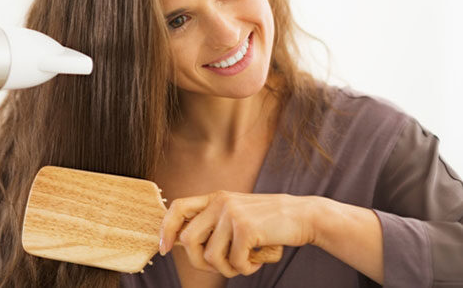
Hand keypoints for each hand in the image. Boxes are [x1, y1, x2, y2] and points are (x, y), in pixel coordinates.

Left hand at [159, 190, 318, 276]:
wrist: (303, 216)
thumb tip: (181, 243)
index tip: (164, 248)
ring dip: (229, 268)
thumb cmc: (268, 223)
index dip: (166, 229)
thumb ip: (213, 225)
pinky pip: (235, 262)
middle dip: (200, 262)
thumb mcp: (236, 216)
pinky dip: (247, 268)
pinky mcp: (246, 228)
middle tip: (223, 266)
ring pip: (212, 256)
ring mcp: (232, 214)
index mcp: (215, 198)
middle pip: (189, 240)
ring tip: (247, 261)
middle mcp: (220, 202)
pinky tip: (259, 258)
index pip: (178, 208)